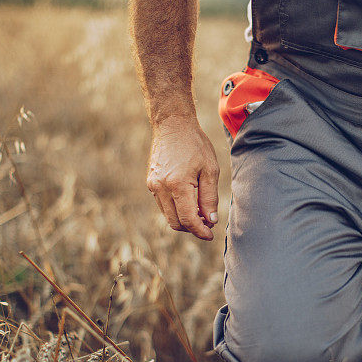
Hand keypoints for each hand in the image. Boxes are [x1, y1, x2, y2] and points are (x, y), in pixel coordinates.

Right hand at [146, 115, 219, 239]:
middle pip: (176, 222)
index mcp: (178, 184)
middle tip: (208, 222)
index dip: (200, 231)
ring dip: (184, 219)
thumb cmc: (195, 145)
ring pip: (168, 216)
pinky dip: (176, 209)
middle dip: (192, 227)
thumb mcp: (210, 169)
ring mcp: (153, 186)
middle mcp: (161, 188)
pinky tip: (189, 201)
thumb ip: (210, 197)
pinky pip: (164, 205)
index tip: (210, 235)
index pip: (188, 219)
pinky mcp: (151, 183)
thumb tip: (210, 220)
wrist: (172, 125)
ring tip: (201, 211)